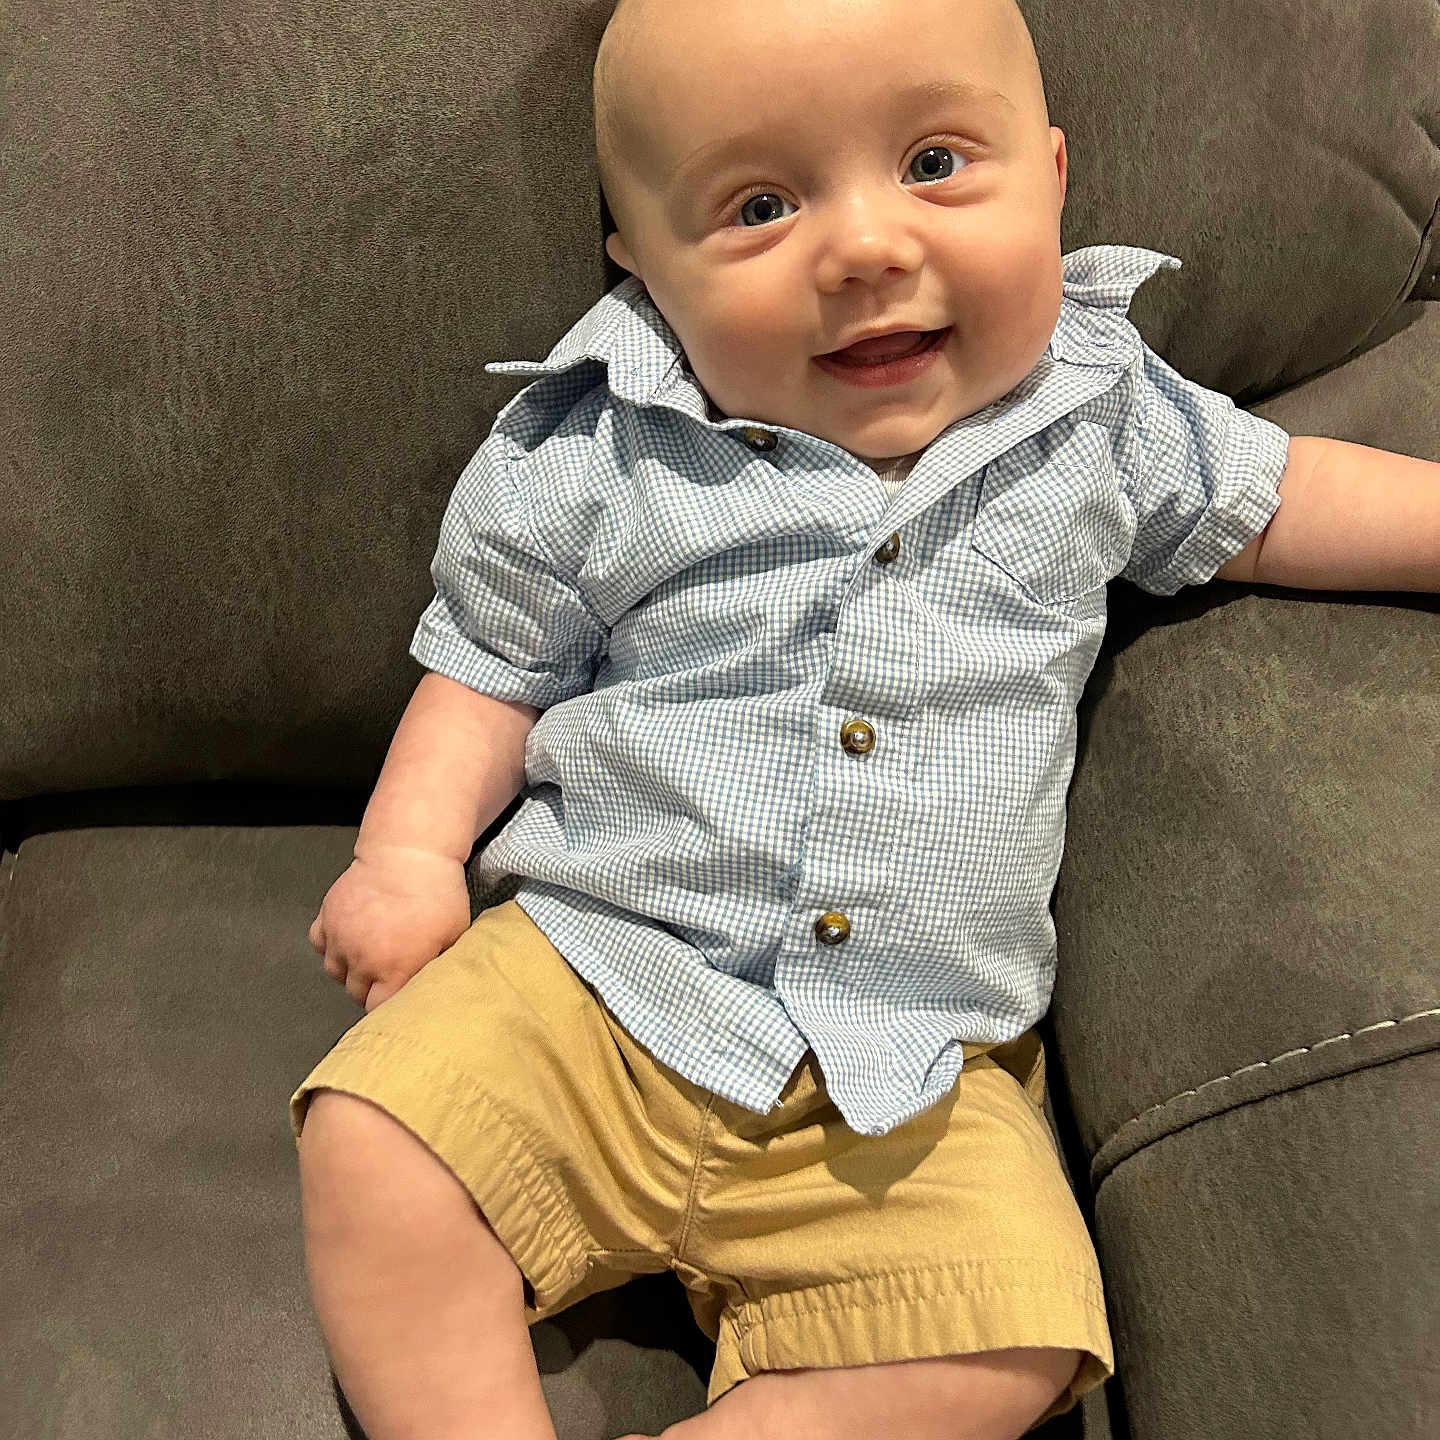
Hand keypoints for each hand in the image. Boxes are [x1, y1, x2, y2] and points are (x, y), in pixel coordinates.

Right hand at [308, 848, 470, 1011]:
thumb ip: (439, 966)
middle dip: (371, 988)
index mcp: (394, 971)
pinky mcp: (327, 917)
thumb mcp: (454, 936)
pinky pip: (320, 944)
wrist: (408, 853)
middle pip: (356, 993)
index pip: (379, 1009)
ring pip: (335, 971)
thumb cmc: (437, 892)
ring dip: (350, 969)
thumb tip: (437, 985)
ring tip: (369, 955)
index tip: (397, 999)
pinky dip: (330, 944)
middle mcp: (362, 960)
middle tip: (387, 974)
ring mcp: (340, 939)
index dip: (389, 1007)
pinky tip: (349, 937)